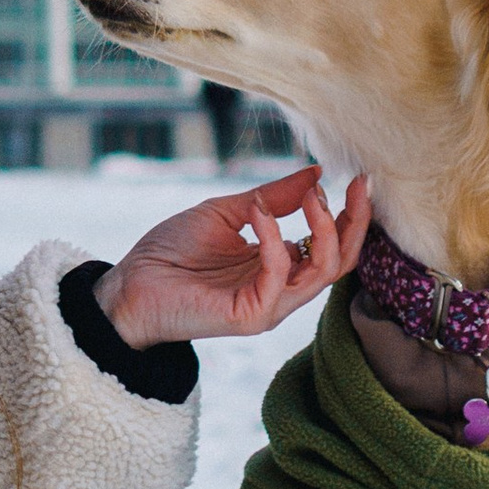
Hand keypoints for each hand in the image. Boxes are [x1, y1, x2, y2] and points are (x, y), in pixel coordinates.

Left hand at [96, 166, 371, 347]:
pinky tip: (259, 212)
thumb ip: (271, 198)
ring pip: (322, 272)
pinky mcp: (251, 315)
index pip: (331, 245)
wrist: (129, 284)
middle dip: (355, 223)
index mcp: (280, 266)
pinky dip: (274, 240)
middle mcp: (282, 289)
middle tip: (358, 185)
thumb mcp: (229, 212)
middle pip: (340, 262)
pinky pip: (278, 276)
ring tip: (310, 196)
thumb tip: (316, 173)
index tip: (358, 178)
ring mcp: (270, 306)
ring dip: (322, 229)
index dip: (351, 215)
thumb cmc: (172, 252)